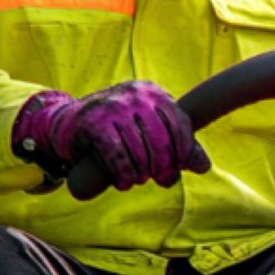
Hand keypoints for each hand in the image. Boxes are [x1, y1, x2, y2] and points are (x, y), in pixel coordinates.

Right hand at [12, 81, 210, 190]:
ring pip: (139, 150)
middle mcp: (133, 95)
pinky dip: (124, 174)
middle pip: (160, 138)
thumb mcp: (147, 129)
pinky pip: (117, 155)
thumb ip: (176, 144)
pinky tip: (125, 182)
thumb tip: (205, 167)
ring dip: (142, 172)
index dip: (184, 148)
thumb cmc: (116, 129)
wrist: (70, 124)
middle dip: (164, 164)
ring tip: (139, 180)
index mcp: (151, 92)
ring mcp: (112, 107)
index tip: (178, 167)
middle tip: (162, 180)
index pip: (179, 120)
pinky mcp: (93, 123)